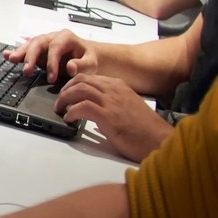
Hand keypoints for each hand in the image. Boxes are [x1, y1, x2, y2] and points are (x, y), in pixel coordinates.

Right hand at [5, 28, 96, 83]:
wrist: (85, 57)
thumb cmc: (88, 59)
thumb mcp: (91, 63)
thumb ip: (82, 65)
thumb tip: (70, 67)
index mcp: (66, 37)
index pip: (55, 48)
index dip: (52, 63)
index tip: (51, 79)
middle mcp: (52, 37)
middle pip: (38, 43)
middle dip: (31, 56)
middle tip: (26, 71)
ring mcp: (43, 42)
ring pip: (29, 44)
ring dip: (20, 53)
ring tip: (11, 60)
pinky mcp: (37, 50)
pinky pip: (25, 49)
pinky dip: (15, 52)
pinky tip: (6, 55)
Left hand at [54, 74, 172, 159]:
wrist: (158, 139)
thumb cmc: (143, 128)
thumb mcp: (127, 107)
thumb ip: (111, 102)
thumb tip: (92, 108)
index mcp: (119, 86)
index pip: (89, 78)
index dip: (73, 85)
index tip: (66, 94)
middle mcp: (114, 89)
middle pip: (81, 80)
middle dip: (66, 89)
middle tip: (60, 101)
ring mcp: (111, 101)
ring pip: (79, 90)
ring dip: (65, 99)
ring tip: (60, 109)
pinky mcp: (108, 115)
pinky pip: (82, 107)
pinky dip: (71, 112)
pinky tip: (69, 119)